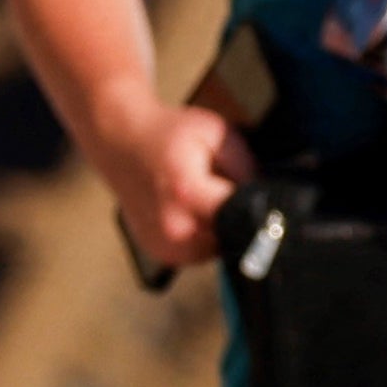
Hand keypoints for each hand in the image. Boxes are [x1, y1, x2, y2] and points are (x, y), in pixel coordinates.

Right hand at [94, 94, 250, 280]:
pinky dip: (204, 236)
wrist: (121, 142)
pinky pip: (200, 253)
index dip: (257, 206)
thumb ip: (246, 165)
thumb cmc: (170, 134)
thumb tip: (266, 198)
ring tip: (203, 198)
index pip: (243, 216)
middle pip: (233, 236)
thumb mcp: (216, 132)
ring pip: (219, 248)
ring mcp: (164, 245)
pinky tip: (191, 211)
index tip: (261, 196)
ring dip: (221, 229)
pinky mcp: (160, 254)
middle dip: (237, 216)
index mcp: (187, 193)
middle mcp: (173, 226)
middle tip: (221, 188)